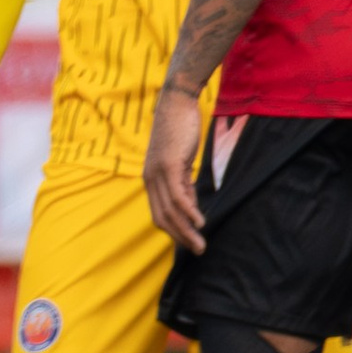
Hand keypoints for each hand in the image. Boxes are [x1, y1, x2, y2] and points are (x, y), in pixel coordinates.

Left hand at [143, 86, 207, 250]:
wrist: (177, 102)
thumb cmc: (180, 128)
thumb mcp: (181, 160)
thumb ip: (183, 182)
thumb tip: (190, 204)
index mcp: (151, 179)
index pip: (159, 214)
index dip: (174, 231)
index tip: (189, 242)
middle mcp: (150, 179)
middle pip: (162, 218)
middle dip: (180, 238)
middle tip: (197, 251)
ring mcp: (158, 173)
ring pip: (170, 211)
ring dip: (186, 231)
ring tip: (201, 244)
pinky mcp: (169, 165)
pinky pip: (179, 196)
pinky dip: (189, 212)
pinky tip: (200, 222)